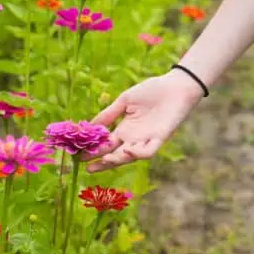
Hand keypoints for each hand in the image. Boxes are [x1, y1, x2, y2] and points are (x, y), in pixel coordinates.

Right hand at [84, 70, 204, 172]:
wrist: (174, 86)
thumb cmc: (151, 91)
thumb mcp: (125, 101)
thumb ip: (108, 114)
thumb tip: (89, 125)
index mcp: (124, 130)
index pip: (106, 144)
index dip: (93, 150)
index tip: (78, 154)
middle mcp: (134, 138)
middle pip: (115, 155)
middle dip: (101, 162)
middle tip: (87, 166)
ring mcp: (146, 139)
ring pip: (130, 157)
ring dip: (118, 160)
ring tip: (104, 160)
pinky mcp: (160, 138)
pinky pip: (148, 152)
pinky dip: (138, 153)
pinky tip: (128, 149)